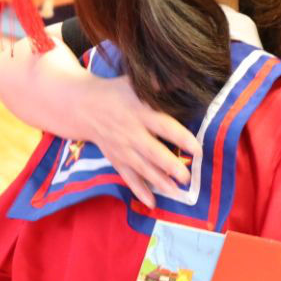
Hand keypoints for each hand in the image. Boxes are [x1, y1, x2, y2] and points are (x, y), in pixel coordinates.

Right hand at [76, 73, 201, 207]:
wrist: (82, 106)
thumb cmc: (116, 92)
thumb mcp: (134, 82)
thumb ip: (157, 83)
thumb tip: (182, 78)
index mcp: (140, 112)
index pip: (165, 127)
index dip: (182, 138)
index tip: (198, 149)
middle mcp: (131, 133)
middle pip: (153, 152)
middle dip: (171, 167)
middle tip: (188, 178)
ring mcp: (122, 149)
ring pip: (143, 169)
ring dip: (160, 182)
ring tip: (178, 193)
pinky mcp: (115, 159)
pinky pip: (128, 177)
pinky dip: (139, 190)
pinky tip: (152, 203)